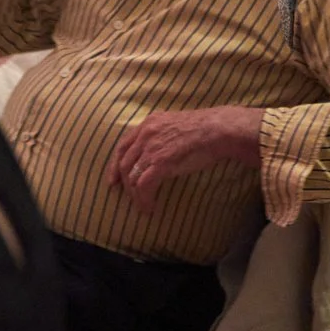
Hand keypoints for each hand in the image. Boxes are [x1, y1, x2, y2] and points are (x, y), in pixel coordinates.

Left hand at [106, 106, 262, 210]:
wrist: (216, 130)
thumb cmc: (202, 129)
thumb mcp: (173, 124)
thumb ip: (160, 135)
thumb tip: (154, 153)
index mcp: (149, 123)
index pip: (122, 145)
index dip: (114, 165)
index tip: (113, 181)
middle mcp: (146, 134)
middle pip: (124, 163)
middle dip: (125, 185)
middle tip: (130, 198)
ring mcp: (152, 148)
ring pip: (132, 178)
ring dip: (136, 196)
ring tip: (144, 206)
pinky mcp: (160, 162)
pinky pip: (143, 186)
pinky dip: (144, 199)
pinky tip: (151, 207)